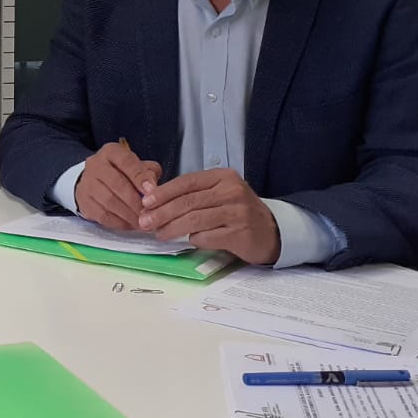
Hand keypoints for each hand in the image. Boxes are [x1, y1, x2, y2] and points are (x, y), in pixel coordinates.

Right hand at [76, 142, 161, 229]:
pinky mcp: (84, 202)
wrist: (94, 180)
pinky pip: (103, 215)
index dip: (140, 177)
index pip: (126, 162)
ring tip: (143, 221)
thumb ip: (148, 173)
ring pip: (109, 201)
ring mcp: (87, 183)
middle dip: (136, 200)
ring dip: (129, 214)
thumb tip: (153, 188)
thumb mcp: (137, 166)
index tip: (152, 190)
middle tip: (150, 212)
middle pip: (117, 183)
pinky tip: (131, 225)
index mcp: (111, 152)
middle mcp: (95, 165)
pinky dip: (120, 222)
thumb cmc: (122, 173)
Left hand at [139, 168, 280, 264]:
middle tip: (145, 222)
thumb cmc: (237, 212)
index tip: (145, 202)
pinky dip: (194, 239)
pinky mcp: (240, 233)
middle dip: (162, 213)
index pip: (186, 181)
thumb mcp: (219, 194)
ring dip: (172, 228)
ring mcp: (237, 212)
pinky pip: (207, 236)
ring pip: (194, 220)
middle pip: (188, 202)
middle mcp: (231, 191)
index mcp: (223, 177)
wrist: (272, 232)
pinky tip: (189, 241)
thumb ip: (193, 195)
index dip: (163, 192)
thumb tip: (155, 202)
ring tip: (159, 233)